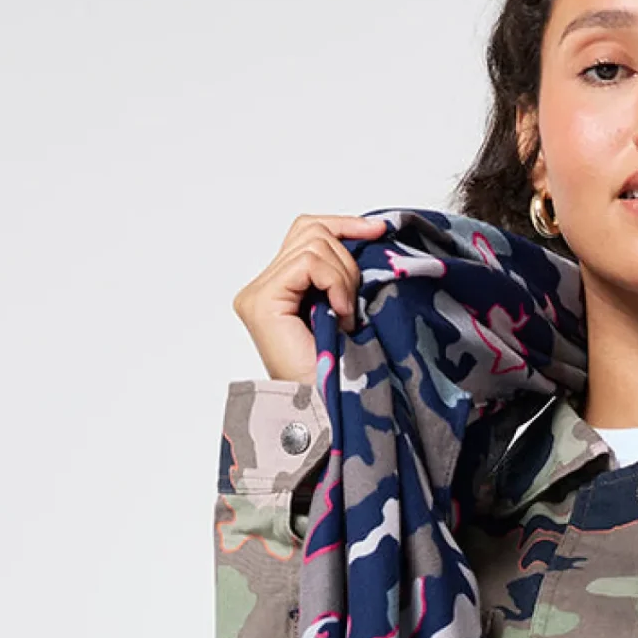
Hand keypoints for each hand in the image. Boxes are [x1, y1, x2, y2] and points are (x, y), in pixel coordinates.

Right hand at [232, 212, 388, 380]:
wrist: (329, 412)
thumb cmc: (342, 372)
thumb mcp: (348, 307)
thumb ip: (341, 271)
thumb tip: (371, 231)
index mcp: (279, 288)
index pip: (308, 231)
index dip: (345, 225)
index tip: (380, 230)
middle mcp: (261, 288)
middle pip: (311, 231)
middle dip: (347, 260)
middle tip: (355, 304)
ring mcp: (257, 294)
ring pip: (313, 242)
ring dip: (344, 277)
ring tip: (346, 316)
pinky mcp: (261, 301)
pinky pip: (309, 263)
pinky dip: (335, 283)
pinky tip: (340, 315)